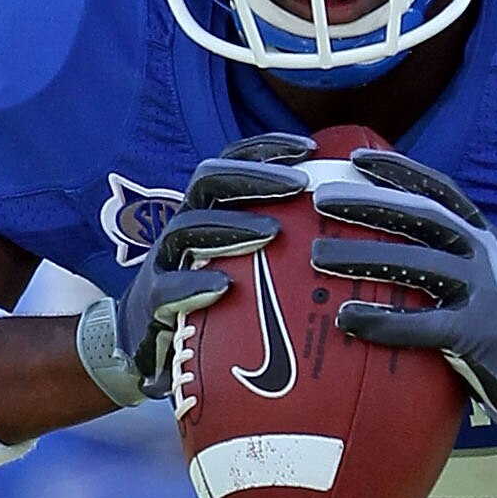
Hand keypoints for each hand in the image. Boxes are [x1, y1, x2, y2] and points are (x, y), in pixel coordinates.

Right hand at [117, 134, 313, 396]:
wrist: (148, 349)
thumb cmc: (212, 304)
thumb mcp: (249, 269)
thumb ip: (285, 245)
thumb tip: (348, 230)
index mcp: (205, 213)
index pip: (231, 163)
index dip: (265, 149)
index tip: (310, 148)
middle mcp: (182, 229)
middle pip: (208, 183)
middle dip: (253, 178)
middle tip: (299, 185)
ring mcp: (163, 266)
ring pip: (188, 230)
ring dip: (232, 226)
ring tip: (272, 233)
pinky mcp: (152, 308)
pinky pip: (167, 291)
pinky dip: (194, 286)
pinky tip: (225, 287)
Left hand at [309, 150, 496, 455]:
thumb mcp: (492, 286)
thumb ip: (457, 269)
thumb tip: (403, 260)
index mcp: (488, 240)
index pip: (441, 192)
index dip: (400, 172)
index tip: (358, 159)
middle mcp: (487, 255)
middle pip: (422, 216)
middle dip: (370, 203)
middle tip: (324, 199)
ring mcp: (485, 291)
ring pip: (415, 262)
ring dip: (364, 256)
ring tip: (320, 257)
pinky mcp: (478, 332)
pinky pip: (421, 324)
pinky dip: (382, 321)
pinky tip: (348, 320)